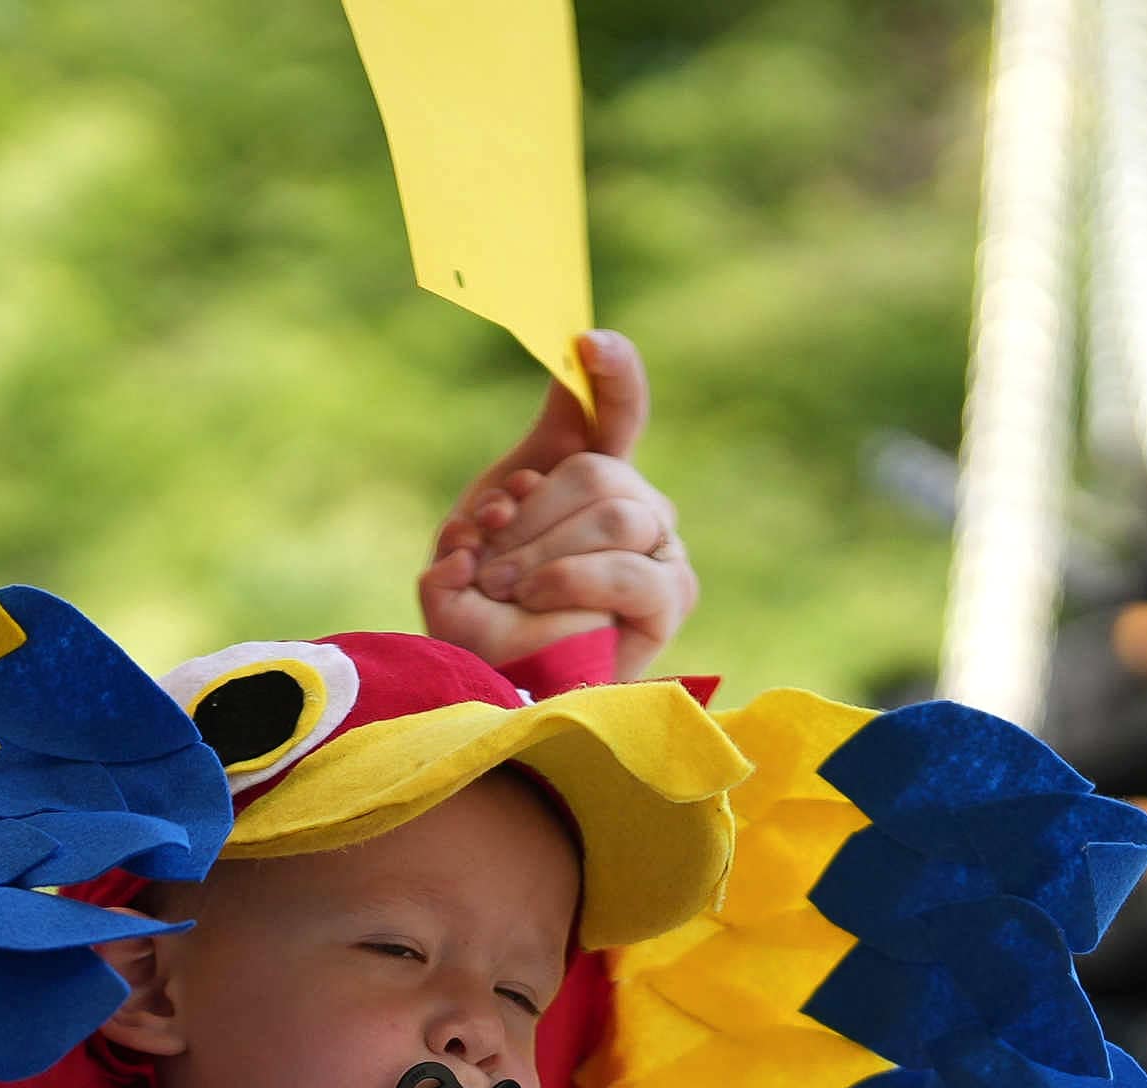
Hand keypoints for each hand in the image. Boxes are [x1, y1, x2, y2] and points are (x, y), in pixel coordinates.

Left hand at [419, 332, 694, 679]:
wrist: (495, 686)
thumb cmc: (484, 612)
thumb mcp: (475, 539)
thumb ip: (506, 482)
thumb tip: (539, 423)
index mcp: (590, 474)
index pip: (616, 408)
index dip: (611, 372)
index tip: (585, 341)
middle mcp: (635, 503)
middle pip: (597, 470)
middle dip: (530, 510)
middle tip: (484, 548)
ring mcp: (660, 547)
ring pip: (614, 513)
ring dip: (542, 551)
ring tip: (501, 583)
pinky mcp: (671, 596)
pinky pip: (632, 571)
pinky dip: (572, 580)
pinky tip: (534, 597)